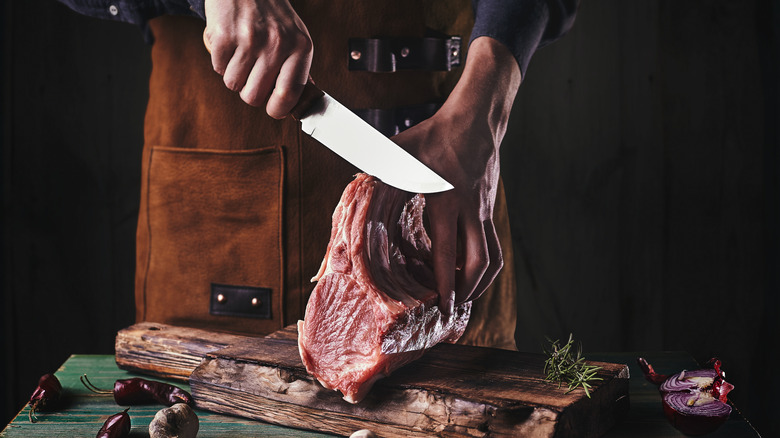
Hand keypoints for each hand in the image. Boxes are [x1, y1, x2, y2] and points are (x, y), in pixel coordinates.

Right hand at [203, 0, 312, 117]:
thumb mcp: (296, 37)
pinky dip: (221, 61)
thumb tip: (295, 103)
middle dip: (248, 91)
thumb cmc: (271, 13)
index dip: (277, 109)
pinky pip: (218, 68)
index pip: (288, 95)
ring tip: (242, 54)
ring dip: (234, 75)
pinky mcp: (224, 35)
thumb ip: (296, 68)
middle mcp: (277, 44)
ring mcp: (250, 40)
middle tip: (251, 74)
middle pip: (254, 96)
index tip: (272, 109)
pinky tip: (231, 44)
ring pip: (233, 85)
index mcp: (300, 48)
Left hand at [391, 37, 521, 313]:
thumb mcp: (400, 153)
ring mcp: (485, 210)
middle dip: (469, 291)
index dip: (446, 282)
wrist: (476, 120)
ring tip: (465, 296)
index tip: (443, 305)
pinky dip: (484, 264)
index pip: (448, 251)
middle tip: (454, 308)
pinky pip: (493, 244)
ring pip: (493, 257)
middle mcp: (471, 210)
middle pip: (480, 262)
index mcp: (446, 200)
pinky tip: (468, 269)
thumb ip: (378, 175)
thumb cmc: (434, 135)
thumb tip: (355, 193)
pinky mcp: (490, 208)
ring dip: (481, 282)